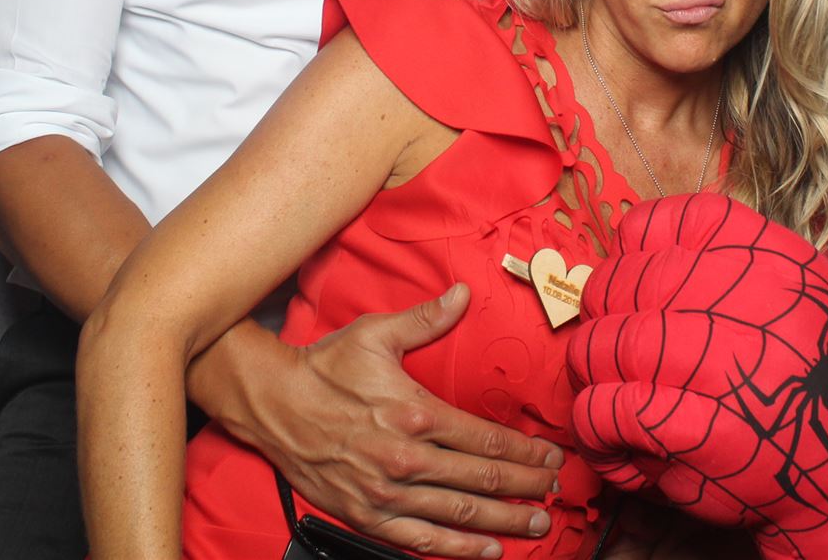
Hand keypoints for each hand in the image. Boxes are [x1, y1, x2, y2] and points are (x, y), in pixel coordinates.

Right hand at [201, 284, 562, 557]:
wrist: (271, 403)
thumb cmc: (325, 367)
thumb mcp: (376, 334)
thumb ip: (426, 318)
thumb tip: (464, 293)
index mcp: (414, 413)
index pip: (485, 438)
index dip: (524, 451)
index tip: (551, 457)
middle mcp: (405, 458)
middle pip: (481, 478)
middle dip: (525, 487)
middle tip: (555, 493)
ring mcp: (386, 492)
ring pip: (458, 512)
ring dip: (502, 520)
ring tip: (535, 524)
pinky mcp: (366, 514)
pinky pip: (421, 539)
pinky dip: (458, 548)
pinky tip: (487, 550)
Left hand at [568, 195, 827, 559]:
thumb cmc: (822, 384)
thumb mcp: (809, 292)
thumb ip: (738, 259)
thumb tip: (638, 245)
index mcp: (776, 261)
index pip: (676, 220)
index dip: (632, 245)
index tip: (627, 271)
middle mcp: (752, 302)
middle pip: (627, 281)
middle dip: (601, 312)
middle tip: (606, 342)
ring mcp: (726, 365)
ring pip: (607, 343)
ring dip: (591, 370)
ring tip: (605, 392)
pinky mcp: (700, 430)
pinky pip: (608, 408)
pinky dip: (593, 424)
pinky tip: (610, 440)